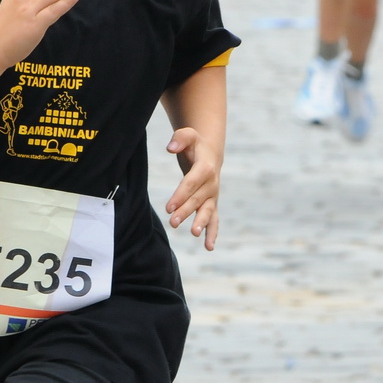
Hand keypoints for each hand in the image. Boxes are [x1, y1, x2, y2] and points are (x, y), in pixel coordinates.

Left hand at [163, 127, 219, 249]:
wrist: (210, 153)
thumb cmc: (195, 145)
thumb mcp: (188, 135)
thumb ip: (179, 138)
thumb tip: (170, 148)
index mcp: (206, 167)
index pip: (191, 183)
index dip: (180, 195)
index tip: (169, 207)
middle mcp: (212, 183)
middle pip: (198, 199)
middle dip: (186, 211)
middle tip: (172, 222)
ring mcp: (213, 195)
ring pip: (207, 211)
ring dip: (201, 223)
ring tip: (194, 234)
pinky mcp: (212, 204)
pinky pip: (214, 220)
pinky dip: (212, 233)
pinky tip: (209, 247)